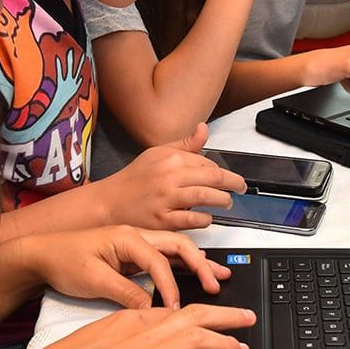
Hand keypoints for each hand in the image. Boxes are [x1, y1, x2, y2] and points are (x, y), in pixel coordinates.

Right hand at [0, 303, 255, 348]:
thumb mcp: (101, 338)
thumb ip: (129, 337)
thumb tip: (152, 345)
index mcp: (132, 319)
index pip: (177, 309)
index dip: (205, 310)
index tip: (223, 313)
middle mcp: (142, 331)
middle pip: (193, 316)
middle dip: (226, 315)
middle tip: (249, 318)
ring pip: (193, 338)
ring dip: (223, 341)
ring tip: (242, 348)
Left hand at [28, 225, 231, 310]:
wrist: (40, 253)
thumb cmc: (62, 260)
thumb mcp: (92, 280)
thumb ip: (124, 292)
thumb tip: (149, 307)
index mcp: (126, 237)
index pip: (159, 261)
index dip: (169, 286)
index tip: (175, 308)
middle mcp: (134, 236)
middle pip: (177, 245)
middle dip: (200, 264)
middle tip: (217, 283)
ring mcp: (134, 243)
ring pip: (173, 249)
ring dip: (196, 262)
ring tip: (218, 275)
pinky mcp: (130, 254)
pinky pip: (162, 258)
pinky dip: (181, 266)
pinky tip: (193, 274)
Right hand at [91, 122, 245, 229]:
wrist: (109, 203)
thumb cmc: (135, 180)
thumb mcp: (157, 154)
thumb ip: (184, 145)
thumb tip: (203, 129)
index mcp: (170, 158)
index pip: (207, 163)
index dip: (222, 171)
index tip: (228, 178)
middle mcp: (169, 176)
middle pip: (212, 178)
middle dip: (233, 183)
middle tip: (240, 188)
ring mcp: (166, 198)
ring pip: (205, 197)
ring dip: (222, 200)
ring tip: (227, 202)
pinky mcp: (162, 219)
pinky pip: (192, 219)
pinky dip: (204, 219)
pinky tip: (207, 218)